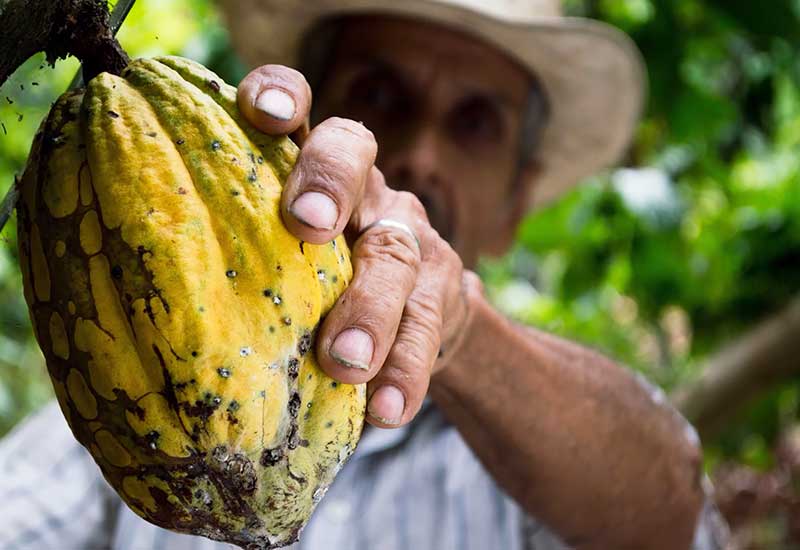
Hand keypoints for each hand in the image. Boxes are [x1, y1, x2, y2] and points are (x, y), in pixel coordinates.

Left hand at [238, 65, 474, 427]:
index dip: (282, 95)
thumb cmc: (318, 288)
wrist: (417, 319)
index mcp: (311, 170)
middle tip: (306, 225)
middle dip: (329, 183)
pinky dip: (406, 370)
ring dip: (370, 308)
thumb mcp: (279, 259)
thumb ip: (237, 257)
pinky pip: (428, 328)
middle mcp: (364, 189)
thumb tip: (122, 303)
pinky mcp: (442, 292)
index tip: (260, 112)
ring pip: (397, 254)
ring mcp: (409, 237)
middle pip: (354, 154)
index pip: (300, 108)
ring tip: (346, 363)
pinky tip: (386, 410)